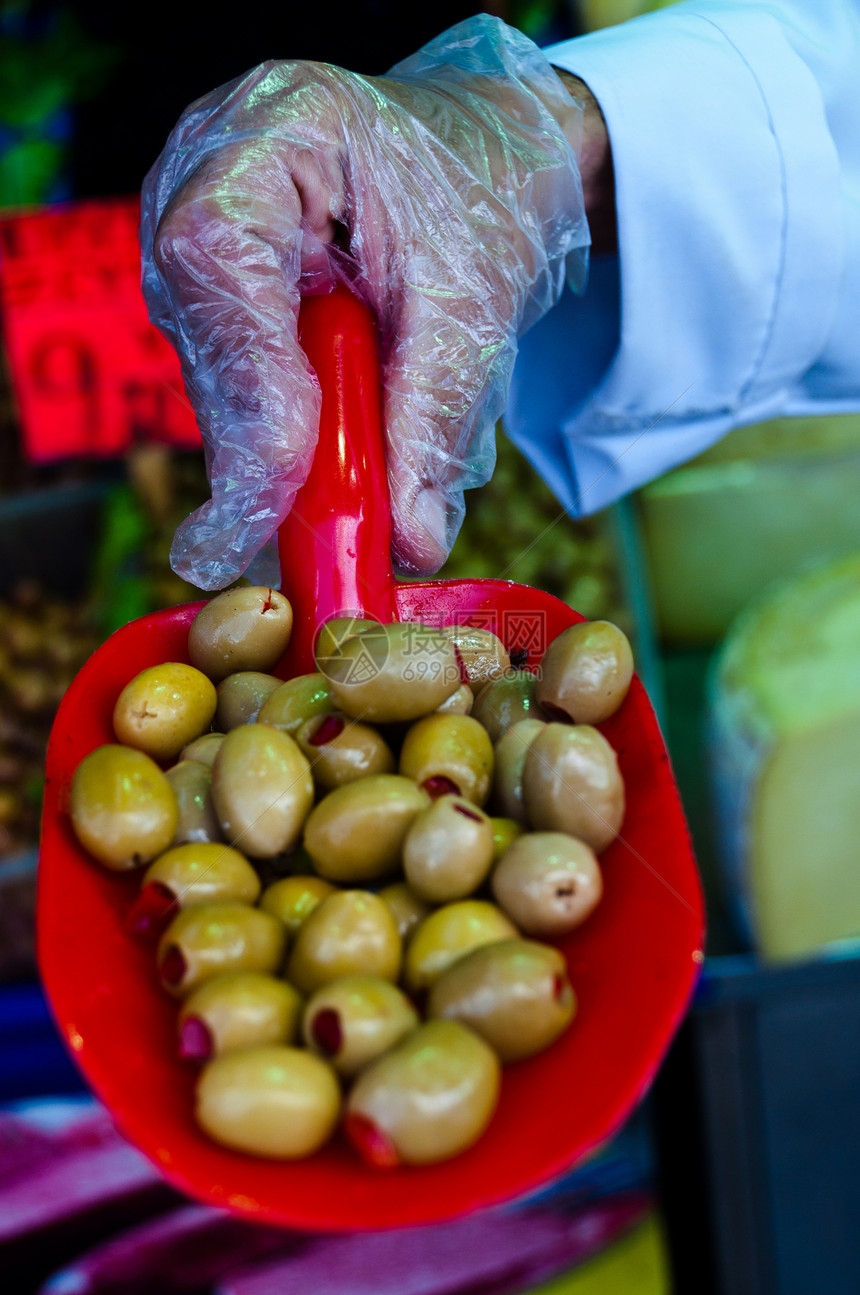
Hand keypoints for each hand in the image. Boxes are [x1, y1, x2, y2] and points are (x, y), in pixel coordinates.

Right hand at [141, 16, 591, 589]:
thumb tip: (411, 541)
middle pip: (203, 327)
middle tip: (285, 542)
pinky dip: (272, 437)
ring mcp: (199, 227)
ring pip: (211, 366)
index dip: (247, 376)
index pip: (218, 254)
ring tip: (310, 523)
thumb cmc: (480, 199)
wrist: (485, 158)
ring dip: (261, 451)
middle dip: (250, 443)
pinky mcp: (216, 286)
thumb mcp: (472, 303)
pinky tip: (302, 486)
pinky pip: (230, 376)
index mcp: (276, 127)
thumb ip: (436, 420)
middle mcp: (209, 171)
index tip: (283, 477)